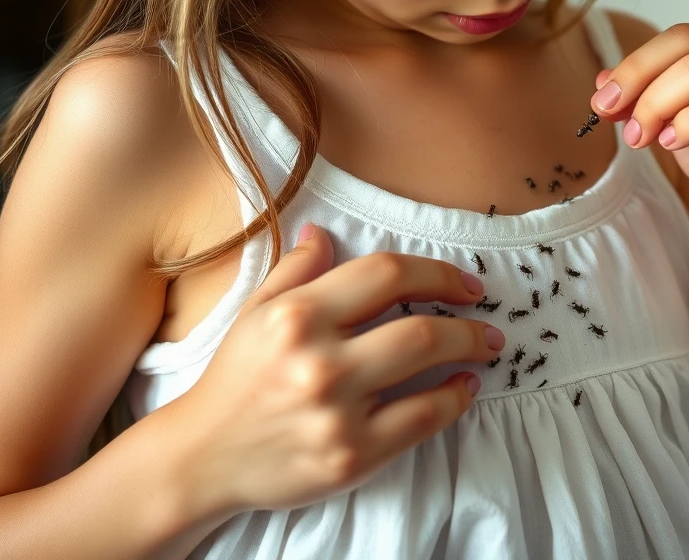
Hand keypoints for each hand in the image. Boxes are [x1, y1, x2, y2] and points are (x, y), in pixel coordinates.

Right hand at [167, 226, 504, 519]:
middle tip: (486, 319)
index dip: (437, 272)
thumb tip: (325, 231)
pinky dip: (453, 401)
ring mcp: (335, 412)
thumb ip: (297, 268)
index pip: (387, 273)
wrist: (201, 457)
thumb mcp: (256, 311)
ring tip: (485, 349)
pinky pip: (421, 422)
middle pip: (419, 325)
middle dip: (466, 319)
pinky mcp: (349, 458)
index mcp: (297, 314)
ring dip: (468, 353)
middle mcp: (318, 360)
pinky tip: (463, 389)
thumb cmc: (235, 378)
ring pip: (426, 368)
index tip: (462, 282)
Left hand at [591, 23, 688, 246]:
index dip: (636, 64)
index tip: (602, 99)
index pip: (684, 36)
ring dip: (660, 105)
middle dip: (642, 83)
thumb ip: (642, 92)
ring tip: (644, 136)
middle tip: (616, 117)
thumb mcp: (670, 117)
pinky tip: (674, 142)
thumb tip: (602, 79)